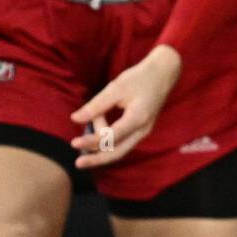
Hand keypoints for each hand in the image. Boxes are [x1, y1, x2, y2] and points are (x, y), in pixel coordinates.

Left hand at [69, 44, 182, 167]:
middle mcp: (143, 130)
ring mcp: (144, 131)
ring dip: (102, 146)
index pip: (111, 137)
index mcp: (138, 119)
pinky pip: (123, 142)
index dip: (91, 141)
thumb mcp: (116, 88)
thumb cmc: (140, 78)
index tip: (74, 143)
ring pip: (120, 149)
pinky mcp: (141, 129)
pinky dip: (109, 140)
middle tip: (78, 163)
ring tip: (89, 129)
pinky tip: (97, 134)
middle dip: (97, 159)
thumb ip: (96, 105)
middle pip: (118, 153)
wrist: (163, 73)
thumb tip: (75, 119)